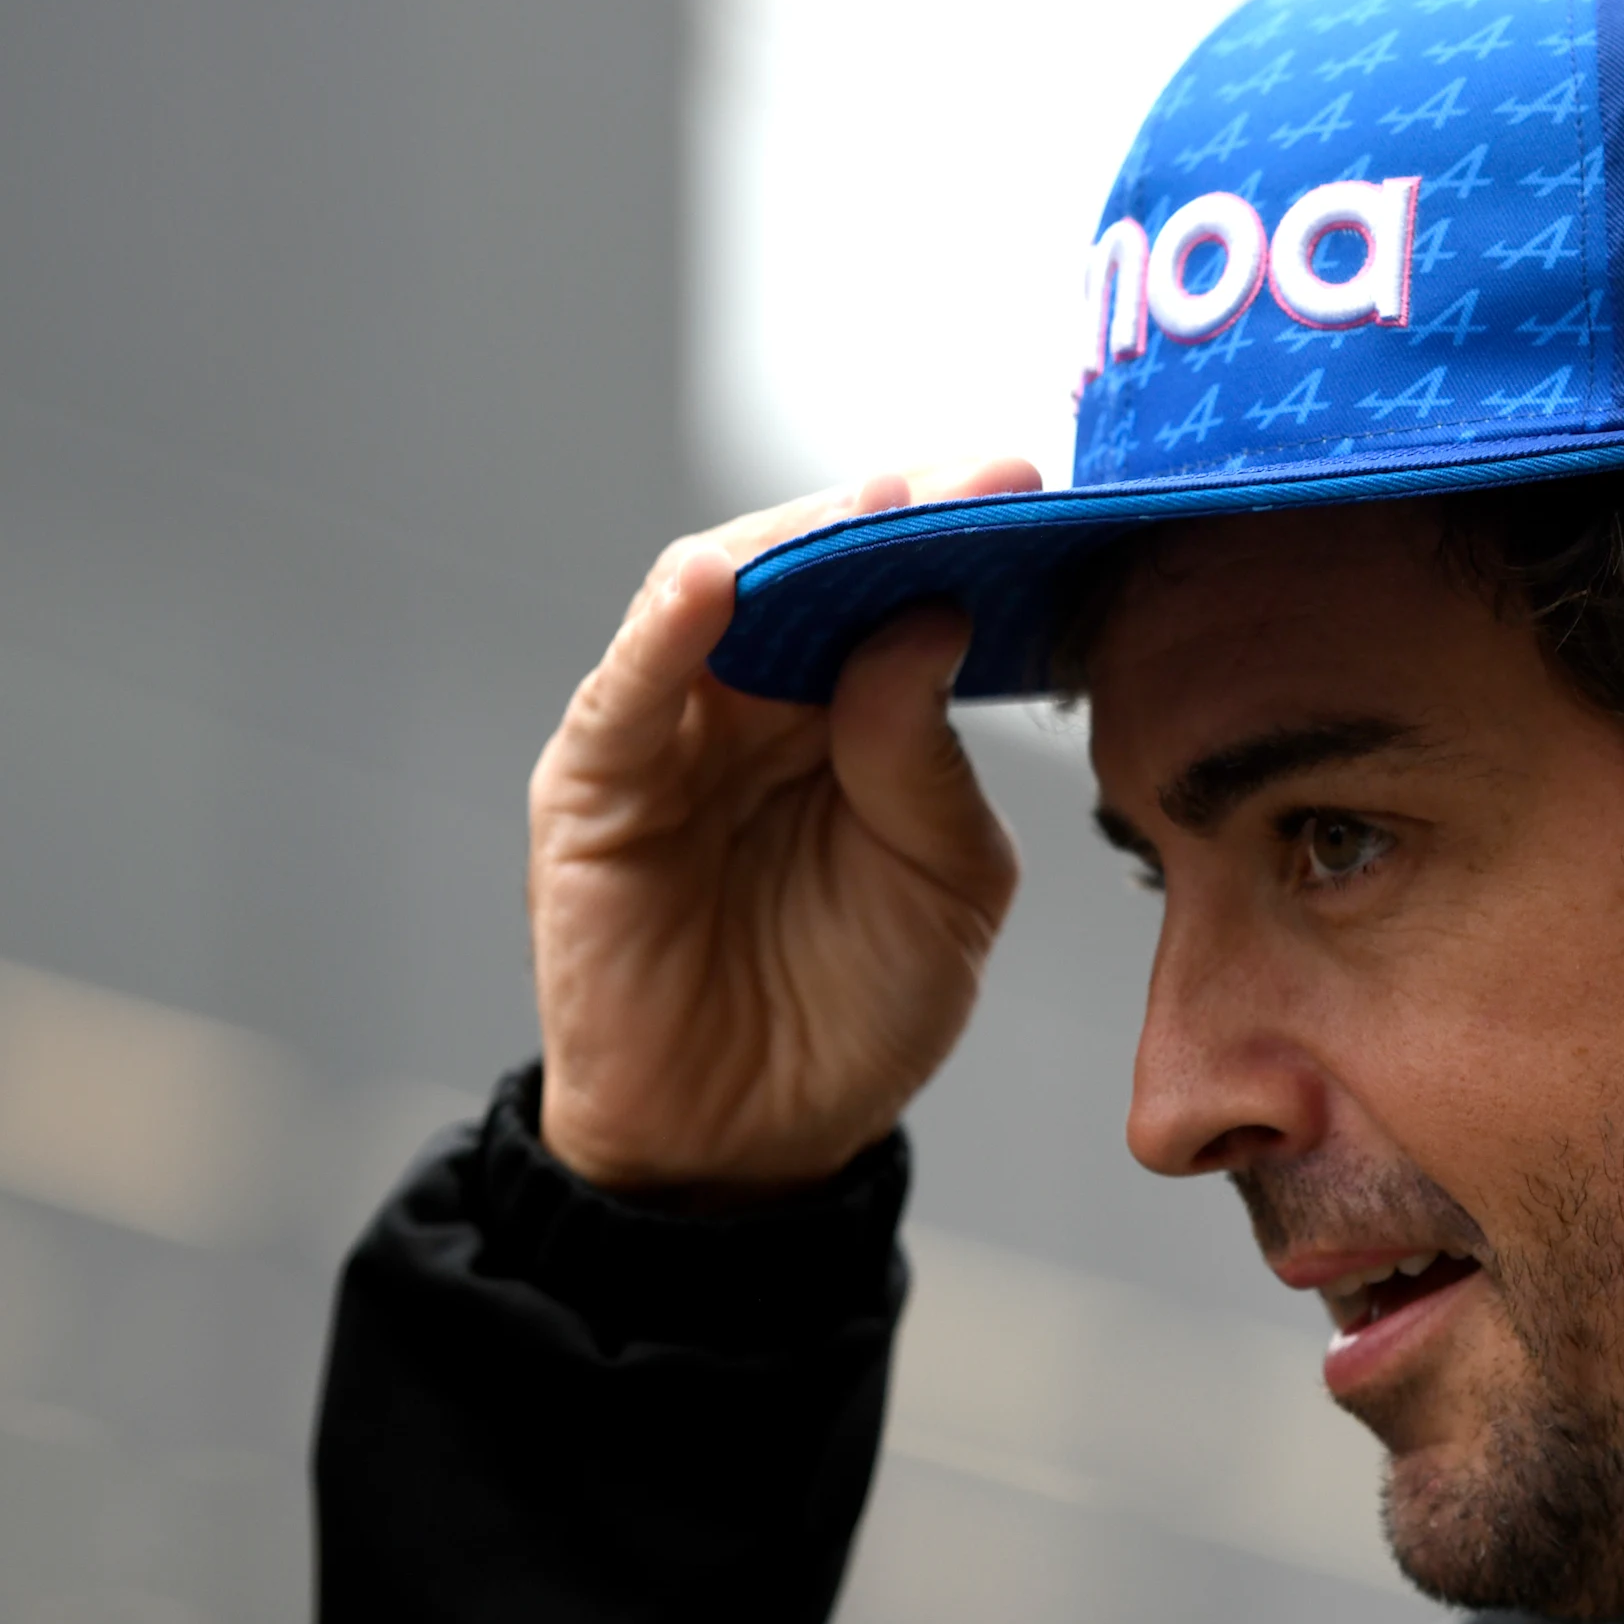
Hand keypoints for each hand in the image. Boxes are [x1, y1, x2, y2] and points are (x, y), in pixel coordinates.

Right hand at [525, 460, 1043, 1192]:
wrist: (753, 1146)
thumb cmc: (855, 1009)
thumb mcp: (944, 887)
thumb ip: (931, 760)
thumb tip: (926, 621)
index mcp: (855, 710)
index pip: (894, 587)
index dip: (954, 533)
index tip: (1029, 487)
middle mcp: (761, 700)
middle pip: (811, 567)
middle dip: (888, 514)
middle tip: (971, 477)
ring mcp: (674, 733)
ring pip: (717, 600)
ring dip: (788, 545)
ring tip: (868, 508)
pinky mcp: (594, 789)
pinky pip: (626, 693)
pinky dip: (663, 632)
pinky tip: (713, 586)